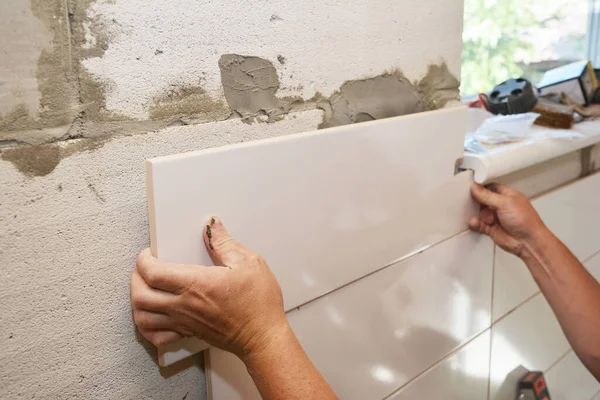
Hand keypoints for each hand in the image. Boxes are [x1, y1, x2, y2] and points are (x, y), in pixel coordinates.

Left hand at [130, 217, 287, 359]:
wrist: (263, 337)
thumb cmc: (258, 304)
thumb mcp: (248, 263)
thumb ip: (224, 243)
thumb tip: (212, 225)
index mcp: (196, 284)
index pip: (153, 273)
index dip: (144, 260)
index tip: (149, 253)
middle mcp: (184, 305)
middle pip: (140, 295)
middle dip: (135, 278)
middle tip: (143, 268)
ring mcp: (184, 322)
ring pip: (143, 316)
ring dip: (137, 301)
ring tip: (144, 289)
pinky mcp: (189, 334)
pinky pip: (156, 336)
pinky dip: (147, 326)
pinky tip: (152, 316)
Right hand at [468, 183, 546, 256]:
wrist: (528, 242)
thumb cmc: (525, 221)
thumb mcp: (505, 203)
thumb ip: (487, 195)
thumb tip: (475, 187)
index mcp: (508, 196)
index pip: (491, 187)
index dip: (481, 187)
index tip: (471, 186)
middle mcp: (501, 206)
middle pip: (483, 200)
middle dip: (476, 200)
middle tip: (468, 200)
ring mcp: (496, 217)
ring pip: (480, 213)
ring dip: (475, 213)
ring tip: (473, 213)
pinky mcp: (491, 229)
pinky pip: (479, 224)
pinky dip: (475, 223)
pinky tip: (474, 222)